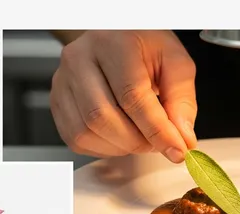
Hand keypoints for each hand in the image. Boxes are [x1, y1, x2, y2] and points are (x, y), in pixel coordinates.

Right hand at [49, 30, 196, 161]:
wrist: (117, 37)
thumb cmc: (145, 48)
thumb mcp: (175, 63)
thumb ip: (181, 100)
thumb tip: (181, 139)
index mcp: (113, 44)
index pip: (131, 96)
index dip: (156, 130)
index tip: (177, 149)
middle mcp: (80, 59)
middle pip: (103, 117)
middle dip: (138, 141)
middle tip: (159, 143)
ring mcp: (63, 81)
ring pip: (87, 132)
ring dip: (122, 146)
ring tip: (142, 136)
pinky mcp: (57, 101)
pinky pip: (77, 139)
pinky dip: (105, 148)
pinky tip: (122, 136)